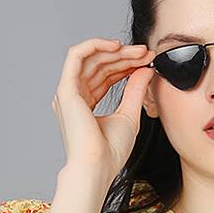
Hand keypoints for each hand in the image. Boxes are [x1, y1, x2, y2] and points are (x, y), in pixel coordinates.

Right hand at [51, 37, 152, 181]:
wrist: (97, 167)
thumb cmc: (110, 152)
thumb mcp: (129, 115)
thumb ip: (136, 90)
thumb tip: (145, 68)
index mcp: (85, 105)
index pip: (105, 76)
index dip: (126, 65)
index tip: (147, 61)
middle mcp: (74, 97)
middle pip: (99, 65)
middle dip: (124, 56)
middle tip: (146, 53)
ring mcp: (68, 92)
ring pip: (91, 58)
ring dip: (115, 51)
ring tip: (138, 51)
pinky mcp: (66, 89)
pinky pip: (76, 55)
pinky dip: (95, 45)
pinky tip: (117, 46)